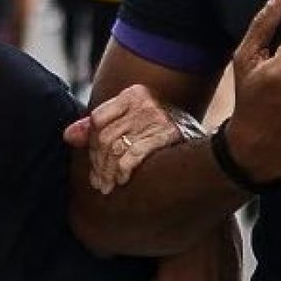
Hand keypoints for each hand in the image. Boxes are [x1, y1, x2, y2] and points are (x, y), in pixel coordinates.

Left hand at [63, 84, 188, 194]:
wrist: (212, 147)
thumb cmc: (166, 137)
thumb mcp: (134, 125)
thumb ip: (101, 127)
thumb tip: (68, 135)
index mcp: (134, 94)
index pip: (97, 119)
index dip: (90, 145)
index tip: (94, 163)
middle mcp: (145, 102)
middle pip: (104, 136)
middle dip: (98, 163)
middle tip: (98, 182)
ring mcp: (157, 117)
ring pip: (116, 147)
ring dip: (107, 171)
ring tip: (106, 186)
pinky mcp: (169, 134)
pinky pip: (135, 154)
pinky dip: (124, 169)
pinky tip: (122, 181)